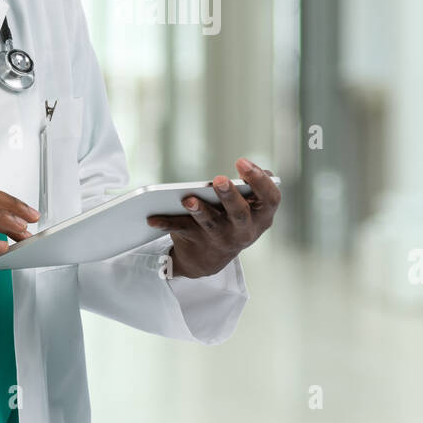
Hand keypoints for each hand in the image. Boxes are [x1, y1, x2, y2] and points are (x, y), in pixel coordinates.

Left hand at [145, 158, 279, 278]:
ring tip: (188, 199)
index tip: (242, 163)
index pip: (270, 198)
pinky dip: (166, 223)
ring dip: (200, 211)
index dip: (260, 180)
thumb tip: (246, 169)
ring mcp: (221, 239)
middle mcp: (244, 230)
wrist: (210, 259)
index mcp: (262, 216)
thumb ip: (251, 186)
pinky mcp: (198, 244)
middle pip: (239, 213)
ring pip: (211, 224)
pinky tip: (152, 218)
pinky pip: (181, 231)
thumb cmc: (232, 219)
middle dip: (229, 196)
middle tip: (218, 179)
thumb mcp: (249, 206)